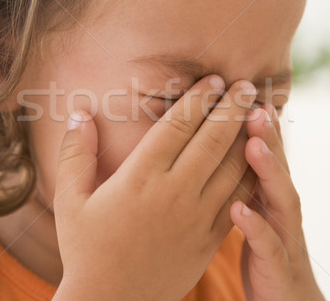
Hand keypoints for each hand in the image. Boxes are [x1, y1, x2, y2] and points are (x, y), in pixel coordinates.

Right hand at [53, 76, 257, 300]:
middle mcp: (173, 192)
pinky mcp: (210, 238)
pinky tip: (256, 158)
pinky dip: (250, 174)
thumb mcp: (70, 201)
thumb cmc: (86, 250)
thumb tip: (77, 113)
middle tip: (246, 84)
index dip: (199, 98)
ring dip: (248, 136)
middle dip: (232, 108)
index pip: (178, 125)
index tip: (215, 80)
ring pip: (231, 167)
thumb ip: (74, 154)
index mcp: (139, 178)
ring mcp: (196, 217)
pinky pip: (238, 199)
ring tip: (259, 113)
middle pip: (211, 139)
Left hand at [230, 105, 324, 300]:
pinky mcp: (277, 263)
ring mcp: (284, 234)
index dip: (256, 124)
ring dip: (268, 170)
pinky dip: (255, 225)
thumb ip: (244, 177)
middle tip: (252, 106)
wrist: (285, 298)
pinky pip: (268, 242)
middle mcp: (282, 207)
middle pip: (276, 166)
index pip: (265, 152)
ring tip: (252, 145)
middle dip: (267, 135)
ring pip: (281, 197)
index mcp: (270, 192)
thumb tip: (223, 142)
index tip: (241, 92)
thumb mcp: (254, 206)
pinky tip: (237, 209)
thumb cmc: (263, 246)